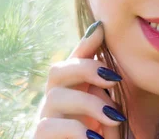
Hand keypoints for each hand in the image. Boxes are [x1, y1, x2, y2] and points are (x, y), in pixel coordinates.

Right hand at [33, 21, 123, 138]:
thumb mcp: (109, 119)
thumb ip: (106, 94)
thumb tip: (107, 56)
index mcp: (73, 95)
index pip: (74, 63)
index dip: (85, 44)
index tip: (102, 29)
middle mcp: (54, 106)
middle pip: (57, 71)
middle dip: (85, 69)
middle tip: (115, 81)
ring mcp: (43, 123)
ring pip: (55, 97)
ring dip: (89, 104)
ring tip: (115, 118)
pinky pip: (47, 127)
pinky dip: (76, 130)